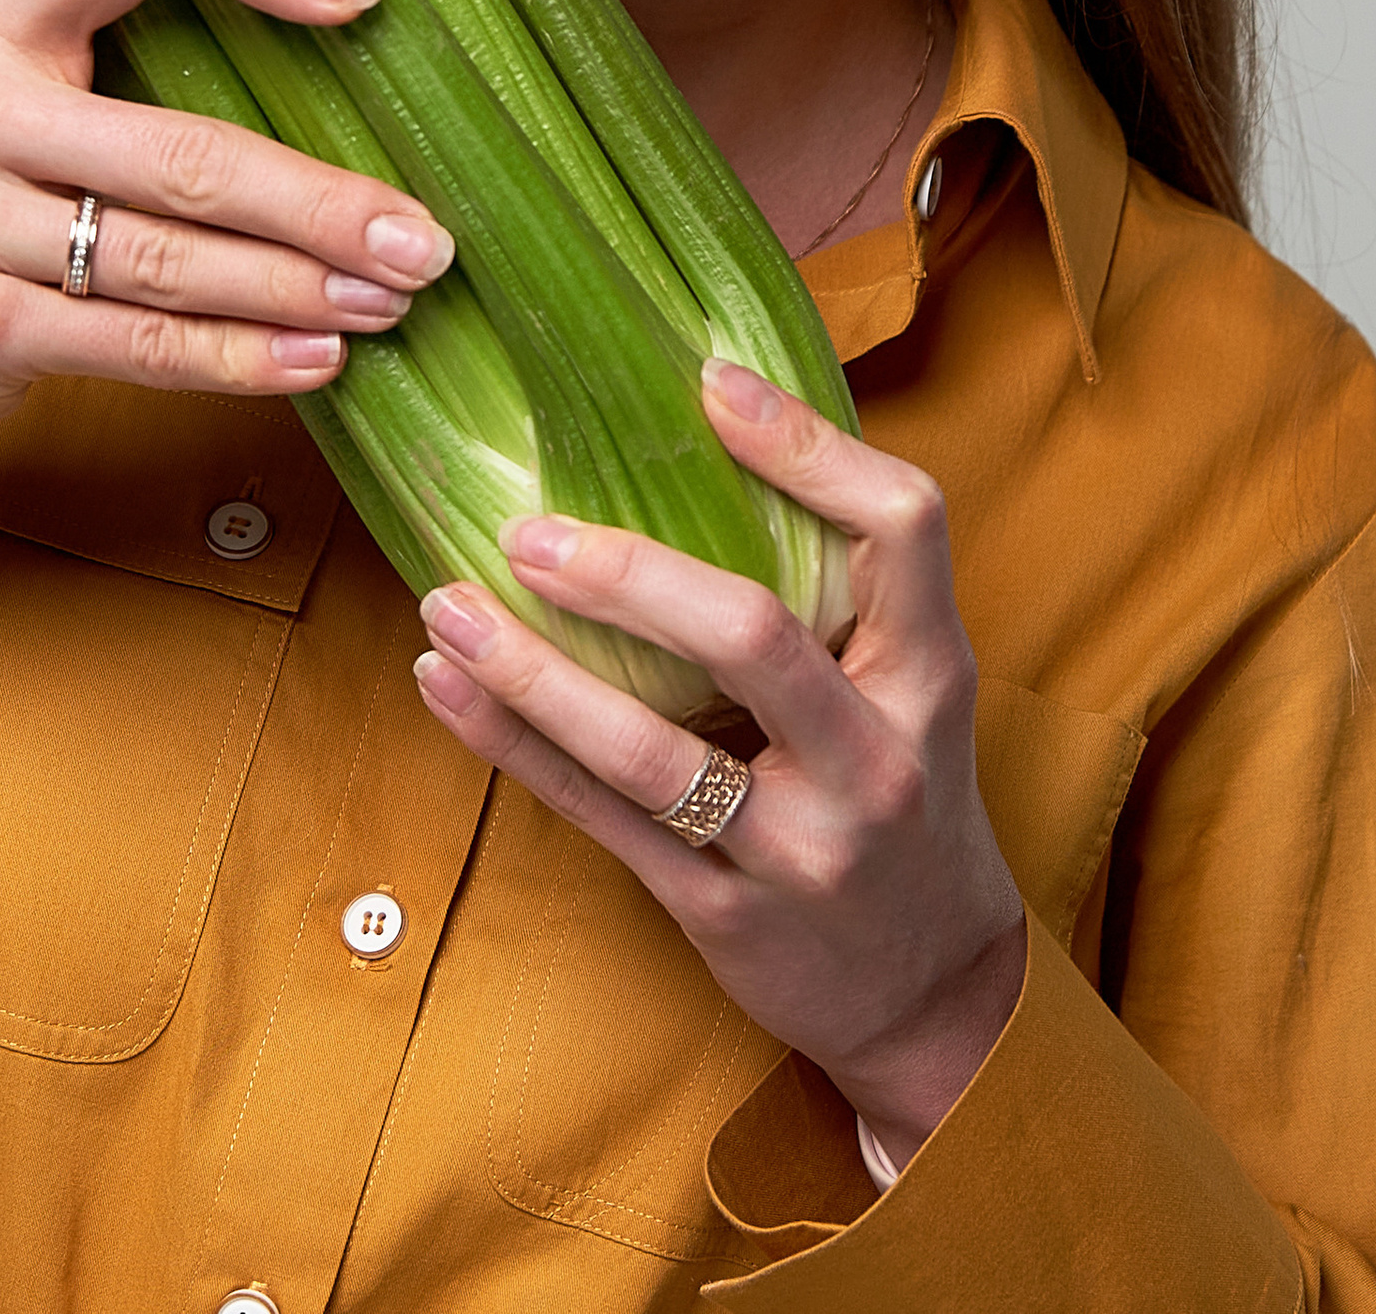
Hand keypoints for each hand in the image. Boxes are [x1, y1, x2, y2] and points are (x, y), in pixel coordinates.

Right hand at [0, 0, 455, 471]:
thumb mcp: (17, 78)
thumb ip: (128, 50)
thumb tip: (339, 56)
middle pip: (185, 151)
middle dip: (324, 201)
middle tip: (424, 236)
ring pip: (174, 261)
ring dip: (301, 287)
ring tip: (391, 299)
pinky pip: (138, 345)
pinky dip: (240, 359)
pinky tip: (314, 360)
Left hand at [410, 361, 1024, 1171]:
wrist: (931, 994)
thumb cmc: (901, 794)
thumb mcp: (909, 687)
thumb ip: (836, 584)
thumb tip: (706, 418)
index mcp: (928, 671)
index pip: (903, 525)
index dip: (808, 446)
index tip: (707, 381)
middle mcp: (874, 755)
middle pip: (754, 635)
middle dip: (630, 574)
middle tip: (530, 530)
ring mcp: (800, 845)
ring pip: (649, 751)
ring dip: (532, 673)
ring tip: (444, 603)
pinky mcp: (724, 913)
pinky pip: (603, 819)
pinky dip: (514, 747)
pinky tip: (445, 685)